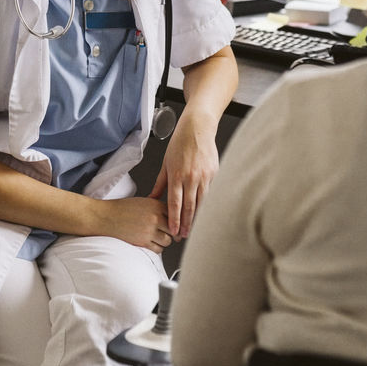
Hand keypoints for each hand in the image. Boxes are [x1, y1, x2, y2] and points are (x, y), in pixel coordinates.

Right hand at [98, 197, 171, 252]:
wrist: (107, 217)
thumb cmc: (122, 209)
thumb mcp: (143, 202)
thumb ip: (157, 208)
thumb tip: (170, 217)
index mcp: (156, 205)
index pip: (175, 215)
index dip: (176, 221)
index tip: (177, 226)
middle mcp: (155, 217)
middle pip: (174, 229)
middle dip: (173, 233)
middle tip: (171, 234)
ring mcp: (150, 230)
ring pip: (168, 240)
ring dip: (165, 241)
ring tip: (159, 239)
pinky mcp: (143, 242)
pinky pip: (159, 249)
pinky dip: (157, 248)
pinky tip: (152, 244)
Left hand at [149, 112, 219, 239]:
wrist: (197, 128)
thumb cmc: (180, 143)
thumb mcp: (165, 163)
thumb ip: (160, 183)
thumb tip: (152, 198)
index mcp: (176, 175)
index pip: (175, 203)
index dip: (175, 220)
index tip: (174, 231)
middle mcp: (191, 177)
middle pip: (189, 207)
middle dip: (186, 224)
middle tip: (183, 237)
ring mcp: (204, 176)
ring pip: (201, 203)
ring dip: (197, 219)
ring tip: (193, 230)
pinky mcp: (214, 174)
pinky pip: (211, 194)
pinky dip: (207, 206)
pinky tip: (205, 214)